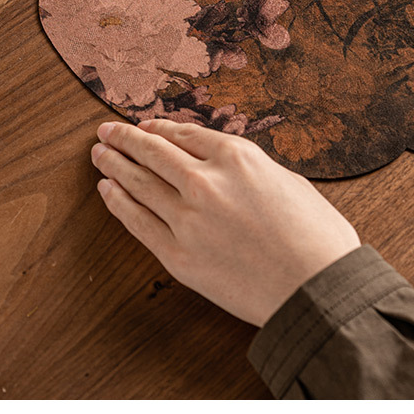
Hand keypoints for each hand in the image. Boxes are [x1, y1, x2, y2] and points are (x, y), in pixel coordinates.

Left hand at [91, 120, 360, 326]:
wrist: (315, 287)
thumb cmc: (315, 235)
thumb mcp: (288, 180)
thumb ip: (249, 170)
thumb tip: (228, 170)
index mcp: (237, 156)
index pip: (185, 134)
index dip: (159, 128)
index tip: (144, 126)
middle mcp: (206, 180)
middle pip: (154, 152)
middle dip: (126, 139)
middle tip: (106, 132)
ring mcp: (187, 219)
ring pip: (139, 183)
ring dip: (115, 165)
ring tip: (99, 155)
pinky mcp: (178, 256)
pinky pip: (138, 222)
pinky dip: (118, 203)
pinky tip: (107, 190)